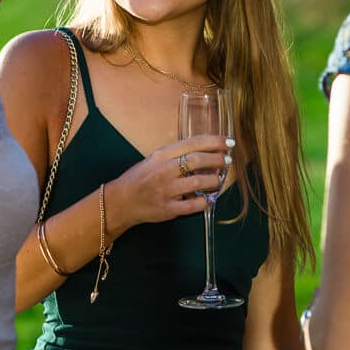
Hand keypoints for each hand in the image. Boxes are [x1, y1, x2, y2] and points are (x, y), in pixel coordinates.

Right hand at [108, 135, 231, 229]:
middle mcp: (164, 170)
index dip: (214, 141)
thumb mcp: (154, 159)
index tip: (228, 141)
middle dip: (217, 159)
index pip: (192, 143)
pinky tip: (209, 198)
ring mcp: (166, 190)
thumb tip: (206, 151)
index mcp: (162, 155)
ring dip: (214, 180)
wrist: (121, 201)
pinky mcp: (168, 209)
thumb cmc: (141, 178)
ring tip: (217, 180)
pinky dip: (205, 201)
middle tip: (226, 160)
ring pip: (198, 182)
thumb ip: (176, 154)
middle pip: (197, 160)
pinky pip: (193, 205)